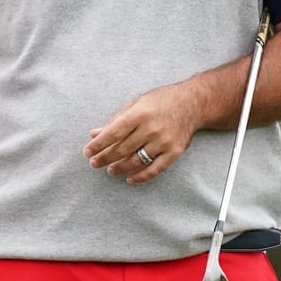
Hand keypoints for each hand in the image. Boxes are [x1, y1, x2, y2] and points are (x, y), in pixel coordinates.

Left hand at [83, 81, 199, 182]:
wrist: (193, 103)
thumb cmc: (160, 101)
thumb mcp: (135, 104)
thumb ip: (114, 121)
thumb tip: (93, 134)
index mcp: (139, 114)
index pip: (113, 133)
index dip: (98, 145)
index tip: (87, 152)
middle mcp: (151, 129)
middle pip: (122, 149)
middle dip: (105, 158)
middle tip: (94, 163)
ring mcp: (164, 142)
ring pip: (136, 161)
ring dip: (120, 168)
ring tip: (109, 170)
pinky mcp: (174, 152)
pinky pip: (155, 169)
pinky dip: (141, 176)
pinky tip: (129, 178)